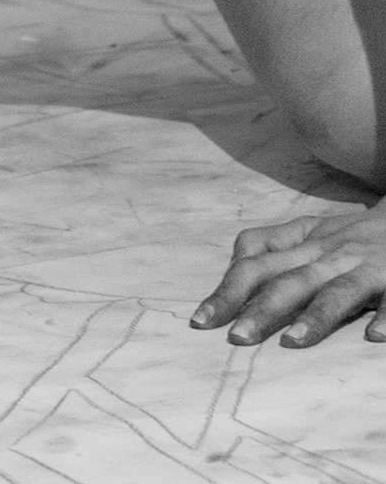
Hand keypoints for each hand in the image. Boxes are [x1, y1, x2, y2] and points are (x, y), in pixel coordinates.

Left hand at [191, 207, 385, 346]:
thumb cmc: (355, 232)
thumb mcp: (310, 229)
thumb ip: (271, 243)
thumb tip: (235, 261)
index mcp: (303, 246)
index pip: (255, 265)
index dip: (227, 291)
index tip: (200, 321)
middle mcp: (329, 256)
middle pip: (290, 281)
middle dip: (262, 309)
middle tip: (237, 339)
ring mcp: (366, 267)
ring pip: (337, 290)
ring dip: (317, 315)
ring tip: (294, 340)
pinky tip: (375, 336)